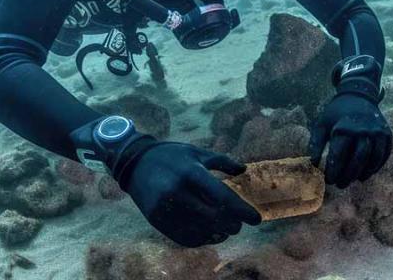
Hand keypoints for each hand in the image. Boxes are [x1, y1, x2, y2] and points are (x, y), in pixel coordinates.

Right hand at [120, 141, 260, 246]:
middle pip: (213, 217)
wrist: (135, 163)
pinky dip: (201, 239)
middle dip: (232, 224)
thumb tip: (243, 170)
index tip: (257, 220)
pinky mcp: (157, 220)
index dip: (241, 210)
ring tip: (225, 231)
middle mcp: (177, 191)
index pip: (221, 195)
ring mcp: (165, 207)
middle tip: (238, 225)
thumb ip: (222, 161)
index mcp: (190, 172)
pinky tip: (209, 235)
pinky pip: (184, 237)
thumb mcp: (197, 152)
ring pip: (200, 231)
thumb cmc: (172, 156)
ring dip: (218, 234)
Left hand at [308, 93, 392, 187]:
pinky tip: (365, 173)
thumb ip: (316, 144)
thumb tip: (313, 165)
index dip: (333, 170)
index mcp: (344, 128)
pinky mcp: (386, 134)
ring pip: (372, 159)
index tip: (328, 180)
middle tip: (340, 185)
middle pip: (357, 160)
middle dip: (348, 175)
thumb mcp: (321, 124)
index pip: (339, 155)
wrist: (358, 95)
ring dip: (363, 173)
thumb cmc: (336, 113)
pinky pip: (383, 155)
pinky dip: (375, 167)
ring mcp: (377, 132)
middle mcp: (363, 130)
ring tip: (353, 180)